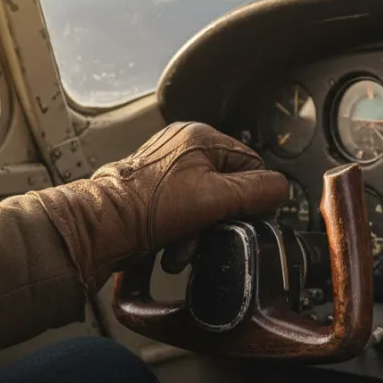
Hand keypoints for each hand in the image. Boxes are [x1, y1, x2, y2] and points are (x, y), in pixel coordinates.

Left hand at [34, 122, 287, 292]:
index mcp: (200, 136)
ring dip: (200, 231)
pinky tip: (171, 246)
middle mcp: (182, 147)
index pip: (252, 165)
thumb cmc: (148, 208)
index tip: (242, 219)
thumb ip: (259, 191)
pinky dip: (182, 233)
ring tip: (184, 245)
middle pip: (228, 187)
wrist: (100, 229)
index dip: (250, 197)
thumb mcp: (218, 197)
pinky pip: (183, 213)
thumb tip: (282, 189)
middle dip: (220, 219)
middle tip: (207, 233)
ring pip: (205, 204)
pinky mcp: (152, 193)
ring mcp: (165, 169)